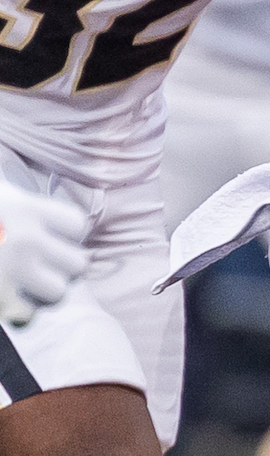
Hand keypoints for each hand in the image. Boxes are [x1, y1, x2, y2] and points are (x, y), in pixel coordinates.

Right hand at [0, 181, 84, 327]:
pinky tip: (6, 296)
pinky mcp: (0, 300)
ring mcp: (13, 274)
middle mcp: (26, 242)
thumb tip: (14, 139)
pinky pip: (27, 315)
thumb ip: (7, 185)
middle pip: (76, 262)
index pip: (75, 224)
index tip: (49, 229)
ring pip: (58, 291)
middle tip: (39, 258)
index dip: (64, 229)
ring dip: (44, 287)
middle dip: (60, 262)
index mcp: (24, 209)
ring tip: (25, 278)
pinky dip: (19, 310)